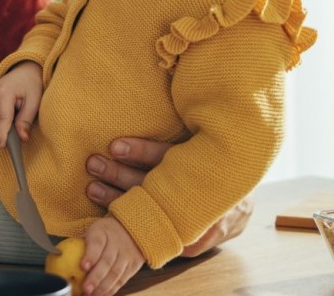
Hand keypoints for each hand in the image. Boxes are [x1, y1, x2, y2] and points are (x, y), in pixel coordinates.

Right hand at [0, 62, 42, 146]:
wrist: (26, 69)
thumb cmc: (32, 83)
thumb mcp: (35, 101)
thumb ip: (26, 120)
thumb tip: (22, 138)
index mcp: (3, 92)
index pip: (1, 119)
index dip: (2, 135)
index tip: (4, 146)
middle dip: (4, 134)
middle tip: (17, 142)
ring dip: (2, 128)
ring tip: (16, 127)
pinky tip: (10, 121)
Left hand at [80, 217, 143, 295]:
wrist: (130, 229)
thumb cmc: (104, 234)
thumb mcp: (93, 231)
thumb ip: (80, 244)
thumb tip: (57, 257)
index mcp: (102, 232)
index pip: (97, 243)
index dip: (90, 255)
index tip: (83, 266)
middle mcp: (116, 243)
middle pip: (106, 261)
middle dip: (96, 277)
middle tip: (85, 289)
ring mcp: (126, 254)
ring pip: (115, 273)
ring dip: (103, 287)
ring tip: (92, 295)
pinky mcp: (133, 265)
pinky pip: (122, 279)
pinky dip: (112, 289)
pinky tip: (102, 295)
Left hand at [84, 137, 252, 256]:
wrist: (242, 208)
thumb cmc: (213, 168)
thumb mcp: (206, 144)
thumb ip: (184, 131)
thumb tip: (158, 91)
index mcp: (206, 165)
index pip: (169, 158)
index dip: (141, 152)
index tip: (114, 146)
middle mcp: (201, 195)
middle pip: (153, 185)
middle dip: (119, 175)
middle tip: (93, 163)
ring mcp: (196, 223)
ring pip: (149, 210)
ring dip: (115, 198)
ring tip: (92, 187)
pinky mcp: (189, 242)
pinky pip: (151, 233)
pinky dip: (127, 224)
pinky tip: (105, 217)